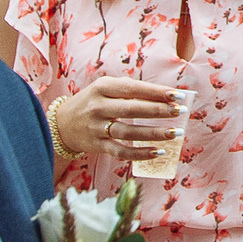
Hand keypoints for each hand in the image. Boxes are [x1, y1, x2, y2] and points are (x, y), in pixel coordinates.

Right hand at [58, 76, 183, 164]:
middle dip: (159, 110)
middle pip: (132, 109)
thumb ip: (130, 91)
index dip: (156, 92)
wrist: (61, 124)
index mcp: (102, 87)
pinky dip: (140, 153)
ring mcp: (96, 128)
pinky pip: (121, 152)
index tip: (178, 95)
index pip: (132, 89)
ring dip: (154, 133)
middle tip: (181, 112)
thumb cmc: (93, 102)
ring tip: (176, 132)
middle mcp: (98, 107)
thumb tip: (166, 96)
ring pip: (129, 132)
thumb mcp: (105, 89)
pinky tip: (159, 152)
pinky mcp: (97, 146)